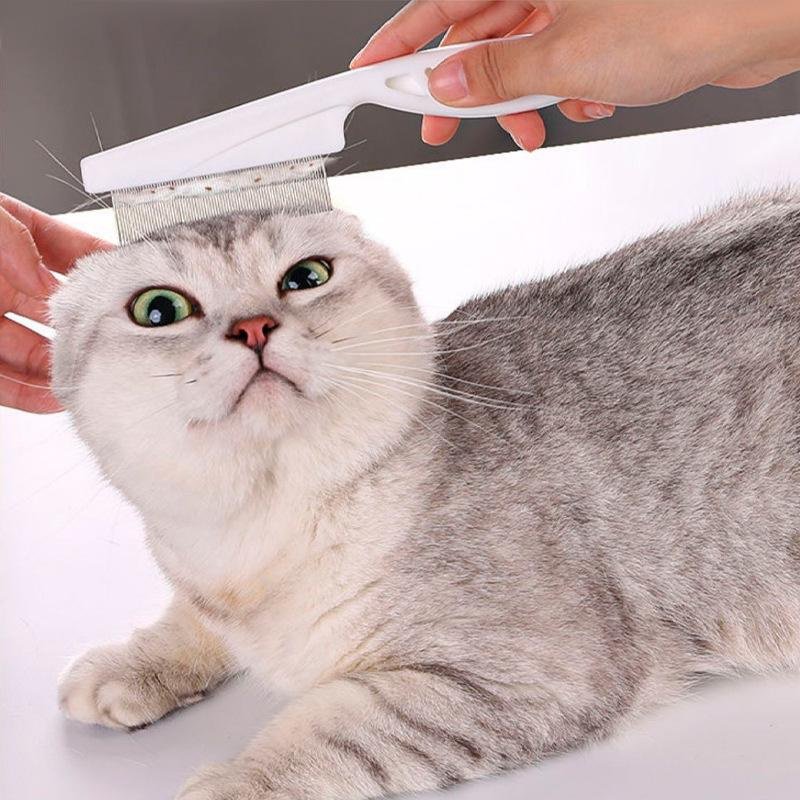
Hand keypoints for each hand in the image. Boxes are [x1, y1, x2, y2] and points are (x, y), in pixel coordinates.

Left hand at [0, 194, 112, 412]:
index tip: (134, 276)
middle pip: (55, 308)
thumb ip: (9, 237)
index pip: (60, 248)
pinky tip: (51, 398)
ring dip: (63, 366)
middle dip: (88, 325)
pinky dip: (28, 393)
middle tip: (118, 337)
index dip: (99, 262)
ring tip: (92, 377)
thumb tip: (42, 275)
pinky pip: (1, 380)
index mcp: (0, 239)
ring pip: (31, 350)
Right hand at [351, 0, 799, 150]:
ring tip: (531, 132)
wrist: (765, 20)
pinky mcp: (603, 25)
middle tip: (440, 127)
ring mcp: (576, 1)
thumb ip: (496, 74)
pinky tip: (584, 105)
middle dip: (462, 88)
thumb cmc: (684, 14)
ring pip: (519, 56)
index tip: (368, 71)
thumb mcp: (565, 56)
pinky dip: (560, 93)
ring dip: (518, 102)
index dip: (399, 42)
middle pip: (477, 34)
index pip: (440, 3)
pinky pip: (558, 64)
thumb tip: (445, 82)